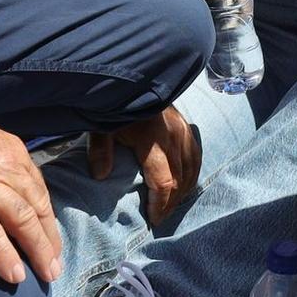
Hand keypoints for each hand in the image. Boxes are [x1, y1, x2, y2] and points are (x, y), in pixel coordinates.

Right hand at [0, 104, 62, 286]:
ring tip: (45, 275)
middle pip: (38, 209)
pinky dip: (5, 255)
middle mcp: (8, 169)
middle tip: (55, 267)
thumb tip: (5, 190)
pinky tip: (14, 274)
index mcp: (14, 155)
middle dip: (49, 241)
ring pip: (23, 221)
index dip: (47, 221)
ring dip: (37, 251)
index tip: (52, 242)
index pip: (39, 193)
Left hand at [87, 107, 199, 223]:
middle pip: (180, 180)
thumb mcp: (102, 126)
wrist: (133, 77)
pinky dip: (191, 173)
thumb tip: (100, 176)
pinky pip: (195, 155)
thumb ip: (100, 151)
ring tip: (171, 205)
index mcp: (154, 140)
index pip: (165, 182)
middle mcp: (174, 137)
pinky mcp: (186, 125)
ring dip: (183, 190)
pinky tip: (184, 182)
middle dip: (171, 203)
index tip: (153, 220)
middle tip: (160, 218)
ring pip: (191, 169)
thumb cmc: (115, 104)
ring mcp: (183, 130)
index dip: (161, 205)